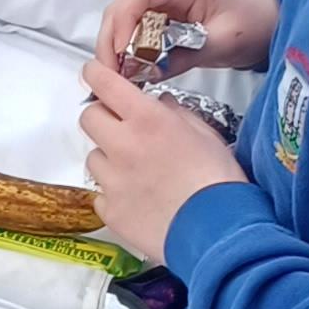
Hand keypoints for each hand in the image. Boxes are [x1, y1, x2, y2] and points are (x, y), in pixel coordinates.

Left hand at [80, 52, 247, 262]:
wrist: (220, 233)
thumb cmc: (219, 183)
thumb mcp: (206, 134)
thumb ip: (176, 114)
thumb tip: (161, 105)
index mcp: (147, 120)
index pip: (104, 83)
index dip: (96, 75)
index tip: (95, 75)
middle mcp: (123, 145)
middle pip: (88, 118)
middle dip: (102, 118)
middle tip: (122, 129)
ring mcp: (113, 181)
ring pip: (93, 157)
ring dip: (109, 159)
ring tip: (138, 173)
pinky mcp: (111, 211)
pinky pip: (100, 194)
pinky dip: (114, 194)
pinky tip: (139, 200)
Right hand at [94, 0, 279, 76]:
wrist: (270, 23)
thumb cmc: (253, 25)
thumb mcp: (222, 44)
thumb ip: (183, 57)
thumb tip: (145, 73)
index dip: (123, 21)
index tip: (119, 53)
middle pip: (124, 4)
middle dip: (112, 37)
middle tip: (109, 71)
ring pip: (126, 17)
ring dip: (116, 44)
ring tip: (116, 74)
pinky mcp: (165, 14)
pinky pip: (138, 28)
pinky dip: (129, 48)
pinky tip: (128, 68)